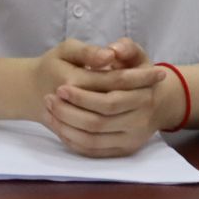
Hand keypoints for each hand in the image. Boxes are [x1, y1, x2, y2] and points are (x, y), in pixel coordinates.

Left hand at [32, 38, 171, 157]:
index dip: (83, 96)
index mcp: (143, 94)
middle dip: (69, 111)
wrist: (149, 101)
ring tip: (49, 110)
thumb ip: (125, 47)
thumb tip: (111, 51)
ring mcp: (132, 138)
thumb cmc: (132, 72)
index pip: (110, 100)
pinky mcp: (123, 150)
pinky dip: (73, 140)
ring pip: (93, 140)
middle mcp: (140, 120)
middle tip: (49, 99)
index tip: (60, 87)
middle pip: (99, 122)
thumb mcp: (133, 53)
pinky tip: (58, 125)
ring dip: (66, 126)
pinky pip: (94, 152)